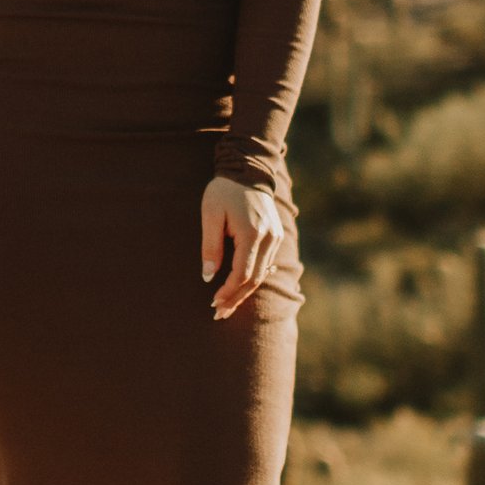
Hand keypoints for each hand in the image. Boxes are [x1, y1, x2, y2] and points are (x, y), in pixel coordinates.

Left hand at [201, 177, 282, 320]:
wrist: (247, 170)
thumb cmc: (224, 191)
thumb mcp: (210, 215)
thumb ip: (210, 246)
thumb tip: (208, 276)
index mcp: (252, 233)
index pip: (242, 274)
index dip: (228, 292)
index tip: (213, 303)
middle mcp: (269, 238)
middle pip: (254, 279)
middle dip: (236, 299)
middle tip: (219, 314)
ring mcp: (275, 237)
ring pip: (262, 274)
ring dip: (244, 292)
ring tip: (227, 306)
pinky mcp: (276, 236)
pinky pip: (265, 264)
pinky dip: (252, 278)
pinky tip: (240, 288)